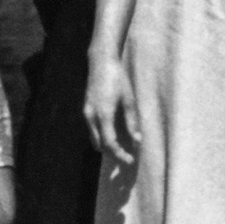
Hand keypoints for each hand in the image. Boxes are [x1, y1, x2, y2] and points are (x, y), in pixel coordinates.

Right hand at [84, 52, 140, 167]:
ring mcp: (86, 113)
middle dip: (113, 154)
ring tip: (122, 150)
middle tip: (128, 159)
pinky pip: (92, 130)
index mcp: (103, 114)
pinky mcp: (86, 110)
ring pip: (94, 138)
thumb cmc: (118, 79)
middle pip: (100, 144)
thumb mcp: (129, 100)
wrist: (101, 63)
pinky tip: (113, 137)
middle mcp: (91, 116)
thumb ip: (132, 122)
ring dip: (107, 147)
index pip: (110, 143)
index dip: (120, 154)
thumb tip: (137, 141)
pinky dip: (101, 138)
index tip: (131, 161)